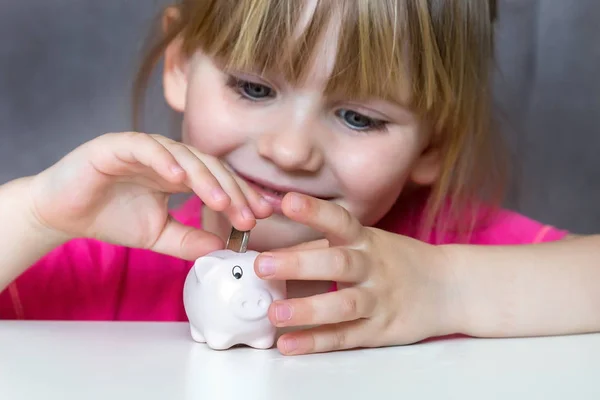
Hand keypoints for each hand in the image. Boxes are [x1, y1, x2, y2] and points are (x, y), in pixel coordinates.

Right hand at [27, 132, 271, 259]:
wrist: (61, 215)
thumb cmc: (109, 218)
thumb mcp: (157, 236)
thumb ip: (188, 241)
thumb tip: (221, 248)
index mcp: (179, 175)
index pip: (218, 180)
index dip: (241, 196)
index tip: (262, 216)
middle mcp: (167, 158)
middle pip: (210, 167)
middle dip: (232, 191)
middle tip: (249, 215)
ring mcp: (144, 148)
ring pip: (184, 155)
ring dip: (205, 178)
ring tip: (221, 202)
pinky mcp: (117, 145)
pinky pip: (147, 148)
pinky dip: (164, 160)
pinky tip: (179, 178)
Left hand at [254, 193, 459, 354]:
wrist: (448, 288)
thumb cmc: (395, 261)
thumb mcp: (366, 244)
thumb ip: (321, 248)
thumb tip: (274, 250)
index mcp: (365, 240)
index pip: (339, 221)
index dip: (314, 211)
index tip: (288, 201)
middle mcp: (372, 267)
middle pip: (338, 263)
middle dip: (299, 264)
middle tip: (263, 265)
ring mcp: (378, 299)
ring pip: (343, 305)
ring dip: (307, 310)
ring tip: (274, 314)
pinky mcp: (380, 330)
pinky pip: (346, 337)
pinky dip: (316, 342)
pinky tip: (289, 344)